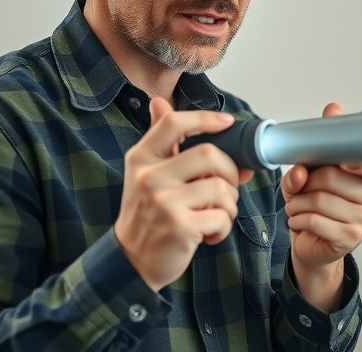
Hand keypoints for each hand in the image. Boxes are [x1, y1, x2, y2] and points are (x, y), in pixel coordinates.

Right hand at [113, 97, 254, 291]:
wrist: (132, 259)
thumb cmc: (147, 214)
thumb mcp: (145, 173)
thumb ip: (160, 140)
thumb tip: (160, 102)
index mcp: (142, 158)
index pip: (173, 123)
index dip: (205, 118)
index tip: (227, 123)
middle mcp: (149, 177)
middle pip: (209, 154)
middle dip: (229, 171)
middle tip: (225, 187)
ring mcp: (163, 202)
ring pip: (221, 188)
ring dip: (229, 204)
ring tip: (214, 214)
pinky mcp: (179, 226)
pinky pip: (222, 216)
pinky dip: (224, 227)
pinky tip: (209, 233)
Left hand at [282, 103, 361, 309]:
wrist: (314, 239)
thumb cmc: (320, 199)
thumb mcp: (316, 168)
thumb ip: (317, 147)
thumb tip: (315, 135)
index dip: (361, 161)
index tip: (343, 160)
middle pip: (334, 177)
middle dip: (307, 180)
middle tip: (301, 185)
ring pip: (321, 199)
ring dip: (298, 200)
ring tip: (296, 202)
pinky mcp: (352, 239)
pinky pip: (315, 221)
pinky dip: (297, 217)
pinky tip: (298, 218)